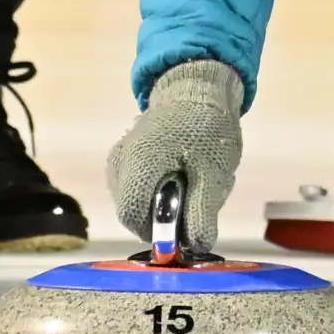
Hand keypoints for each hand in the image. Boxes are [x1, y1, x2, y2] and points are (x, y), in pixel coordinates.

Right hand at [106, 60, 244, 245]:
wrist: (195, 88)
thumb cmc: (206, 125)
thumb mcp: (214, 172)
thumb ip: (202, 211)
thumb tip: (196, 246)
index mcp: (138, 162)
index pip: (132, 216)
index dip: (157, 232)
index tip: (186, 229)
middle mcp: (119, 163)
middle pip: (134, 212)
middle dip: (167, 217)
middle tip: (200, 200)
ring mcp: (119, 160)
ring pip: (138, 202)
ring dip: (168, 204)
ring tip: (196, 183)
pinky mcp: (125, 159)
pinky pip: (140, 189)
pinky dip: (163, 191)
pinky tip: (185, 175)